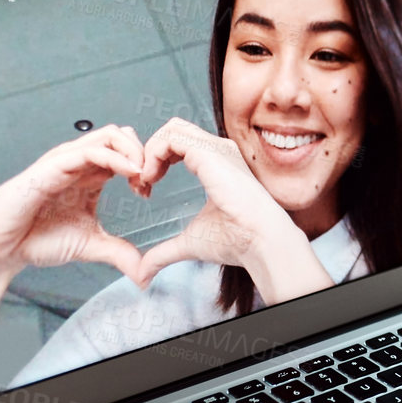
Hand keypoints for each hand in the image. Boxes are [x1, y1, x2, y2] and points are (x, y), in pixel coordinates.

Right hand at [0, 125, 145, 363]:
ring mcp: (66, 162)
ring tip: (143, 175)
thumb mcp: (90, 246)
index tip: (149, 192)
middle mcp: (80, 164)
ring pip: (109, 136)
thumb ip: (119, 254)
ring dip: (134, 150)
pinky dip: (115, 157)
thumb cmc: (36, 238)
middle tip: (151, 180)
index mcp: (91, 176)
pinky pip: (89, 151)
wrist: (1, 247)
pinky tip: (130, 172)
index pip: (127, 153)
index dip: (146, 167)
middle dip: (145, 152)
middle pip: (122, 136)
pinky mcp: (52, 166)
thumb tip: (144, 273)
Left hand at [132, 118, 332, 302]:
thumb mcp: (191, 241)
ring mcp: (216, 149)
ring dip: (149, 152)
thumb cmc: (237, 240)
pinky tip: (149, 179)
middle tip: (140, 183)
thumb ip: (165, 251)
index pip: (179, 144)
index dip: (155, 161)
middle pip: (174, 130)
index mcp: (218, 164)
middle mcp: (219, 151)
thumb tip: (143, 273)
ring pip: (171, 129)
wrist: (260, 241)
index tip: (144, 189)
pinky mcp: (210, 154)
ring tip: (143, 181)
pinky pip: (171, 138)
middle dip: (149, 151)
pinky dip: (153, 154)